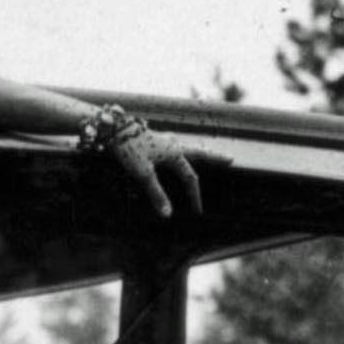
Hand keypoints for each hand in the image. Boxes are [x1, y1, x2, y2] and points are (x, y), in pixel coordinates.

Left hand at [92, 121, 212, 218]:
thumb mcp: (143, 174)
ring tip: (207, 152)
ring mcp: (164, 138)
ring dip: (200, 150)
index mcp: (174, 153)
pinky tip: (177, 148)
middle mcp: (173, 143)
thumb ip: (157, 194)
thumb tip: (168, 215)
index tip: (197, 211)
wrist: (112, 128)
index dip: (194, 195)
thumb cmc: (128, 149)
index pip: (190, 177)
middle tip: (230, 159)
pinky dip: (183, 148)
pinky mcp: (154, 137)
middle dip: (215, 158)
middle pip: (200, 152)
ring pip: (188, 145)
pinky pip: (175, 143)